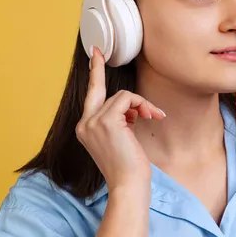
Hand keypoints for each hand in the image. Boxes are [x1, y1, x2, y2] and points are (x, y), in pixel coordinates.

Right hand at [76, 46, 165, 190]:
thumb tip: (131, 107)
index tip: (93, 54)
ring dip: (141, 105)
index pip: (90, 96)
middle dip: (98, 69)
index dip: (92, 74)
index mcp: (85, 129)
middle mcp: (84, 124)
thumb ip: (119, 120)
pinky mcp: (106, 121)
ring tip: (151, 118)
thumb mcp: (120, 138)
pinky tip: (150, 117)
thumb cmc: (129, 165)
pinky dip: (143, 105)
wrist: (129, 184)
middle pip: (101, 90)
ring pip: (122, 96)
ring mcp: (92, 122)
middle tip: (97, 52)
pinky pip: (128, 99)